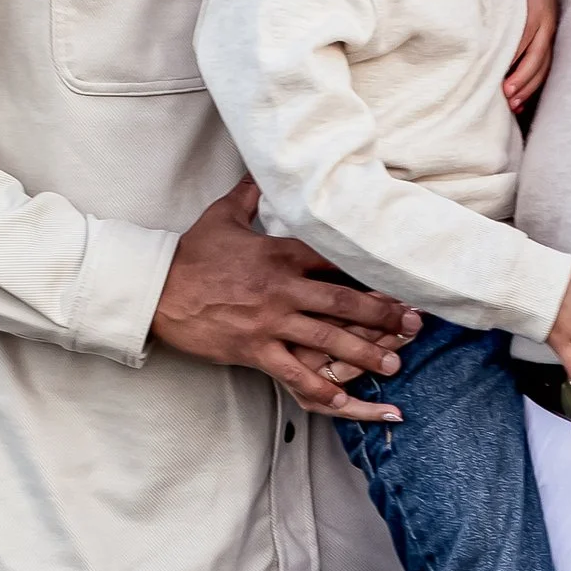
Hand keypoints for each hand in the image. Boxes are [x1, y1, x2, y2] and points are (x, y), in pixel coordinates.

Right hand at [151, 180, 416, 422]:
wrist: (156, 289)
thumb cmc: (191, 253)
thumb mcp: (221, 216)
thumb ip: (249, 195)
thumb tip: (259, 169)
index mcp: (281, 252)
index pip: (337, 259)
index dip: (371, 270)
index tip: (399, 279)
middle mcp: (283, 287)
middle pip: (345, 300)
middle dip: (383, 314)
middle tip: (414, 326)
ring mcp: (271, 321)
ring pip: (329, 338)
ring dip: (365, 353)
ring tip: (393, 364)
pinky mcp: (255, 349)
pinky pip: (296, 374)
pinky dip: (323, 389)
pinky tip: (346, 400)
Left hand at [503, 0, 556, 113]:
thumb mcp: (502, 0)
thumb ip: (493, 22)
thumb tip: (477, 48)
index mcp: (533, 9)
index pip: (522, 37)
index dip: (510, 59)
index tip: (495, 76)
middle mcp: (546, 23)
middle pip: (537, 56)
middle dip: (522, 79)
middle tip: (506, 95)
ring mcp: (551, 36)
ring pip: (543, 67)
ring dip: (528, 88)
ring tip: (513, 105)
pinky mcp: (551, 46)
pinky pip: (545, 70)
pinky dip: (532, 87)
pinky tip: (521, 103)